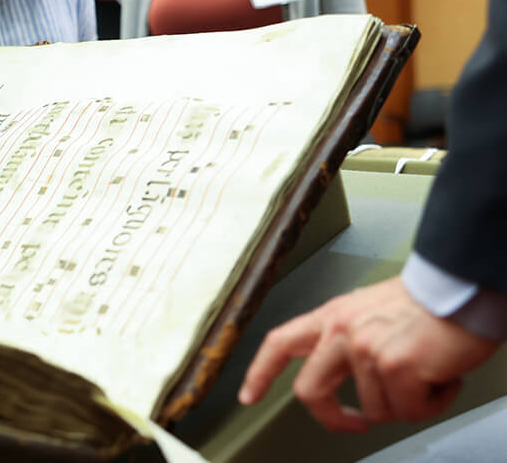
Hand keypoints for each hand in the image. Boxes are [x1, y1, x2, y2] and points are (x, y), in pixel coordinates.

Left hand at [238, 276, 497, 431]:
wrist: (463, 288)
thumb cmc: (428, 303)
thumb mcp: (372, 311)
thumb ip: (351, 339)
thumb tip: (351, 379)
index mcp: (333, 316)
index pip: (281, 342)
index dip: (260, 372)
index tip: (249, 394)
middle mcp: (341, 330)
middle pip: (310, 390)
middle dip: (332, 418)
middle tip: (357, 422)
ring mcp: (365, 348)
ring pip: (375, 409)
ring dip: (407, 402)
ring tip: (427, 373)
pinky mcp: (395, 366)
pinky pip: (409, 411)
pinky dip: (432, 403)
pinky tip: (441, 376)